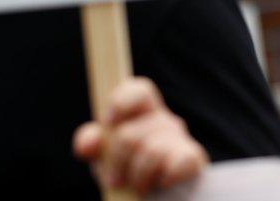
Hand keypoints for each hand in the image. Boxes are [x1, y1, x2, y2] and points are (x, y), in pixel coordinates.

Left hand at [73, 77, 207, 193]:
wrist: (161, 197)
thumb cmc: (128, 170)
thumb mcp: (104, 155)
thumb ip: (91, 142)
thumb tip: (87, 145)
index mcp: (141, 111)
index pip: (139, 90)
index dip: (121, 101)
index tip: (109, 122)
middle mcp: (163, 119)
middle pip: (129, 135)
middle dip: (116, 163)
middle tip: (114, 181)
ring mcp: (180, 137)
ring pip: (150, 152)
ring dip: (138, 178)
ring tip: (138, 187)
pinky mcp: (193, 158)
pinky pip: (174, 165)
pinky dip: (163, 179)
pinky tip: (162, 184)